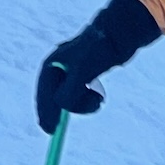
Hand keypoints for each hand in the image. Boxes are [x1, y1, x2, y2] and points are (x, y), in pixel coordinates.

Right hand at [36, 0, 161, 133]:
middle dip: (65, 110)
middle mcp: (60, 66)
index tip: (50, 130)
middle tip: (63, 128)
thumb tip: (62, 109)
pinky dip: (89, 100)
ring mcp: (73, 70)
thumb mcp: (81, 74)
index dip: (45, 112)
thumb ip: (69, 92)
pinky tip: (100, 96)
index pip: (44, 92)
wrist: (121, 34)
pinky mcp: (87, 74)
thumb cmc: (99, 50)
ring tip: (98, 101)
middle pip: (55, 96)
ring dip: (81, 105)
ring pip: (70, 97)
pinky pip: (82, 95)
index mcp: (53, 63)